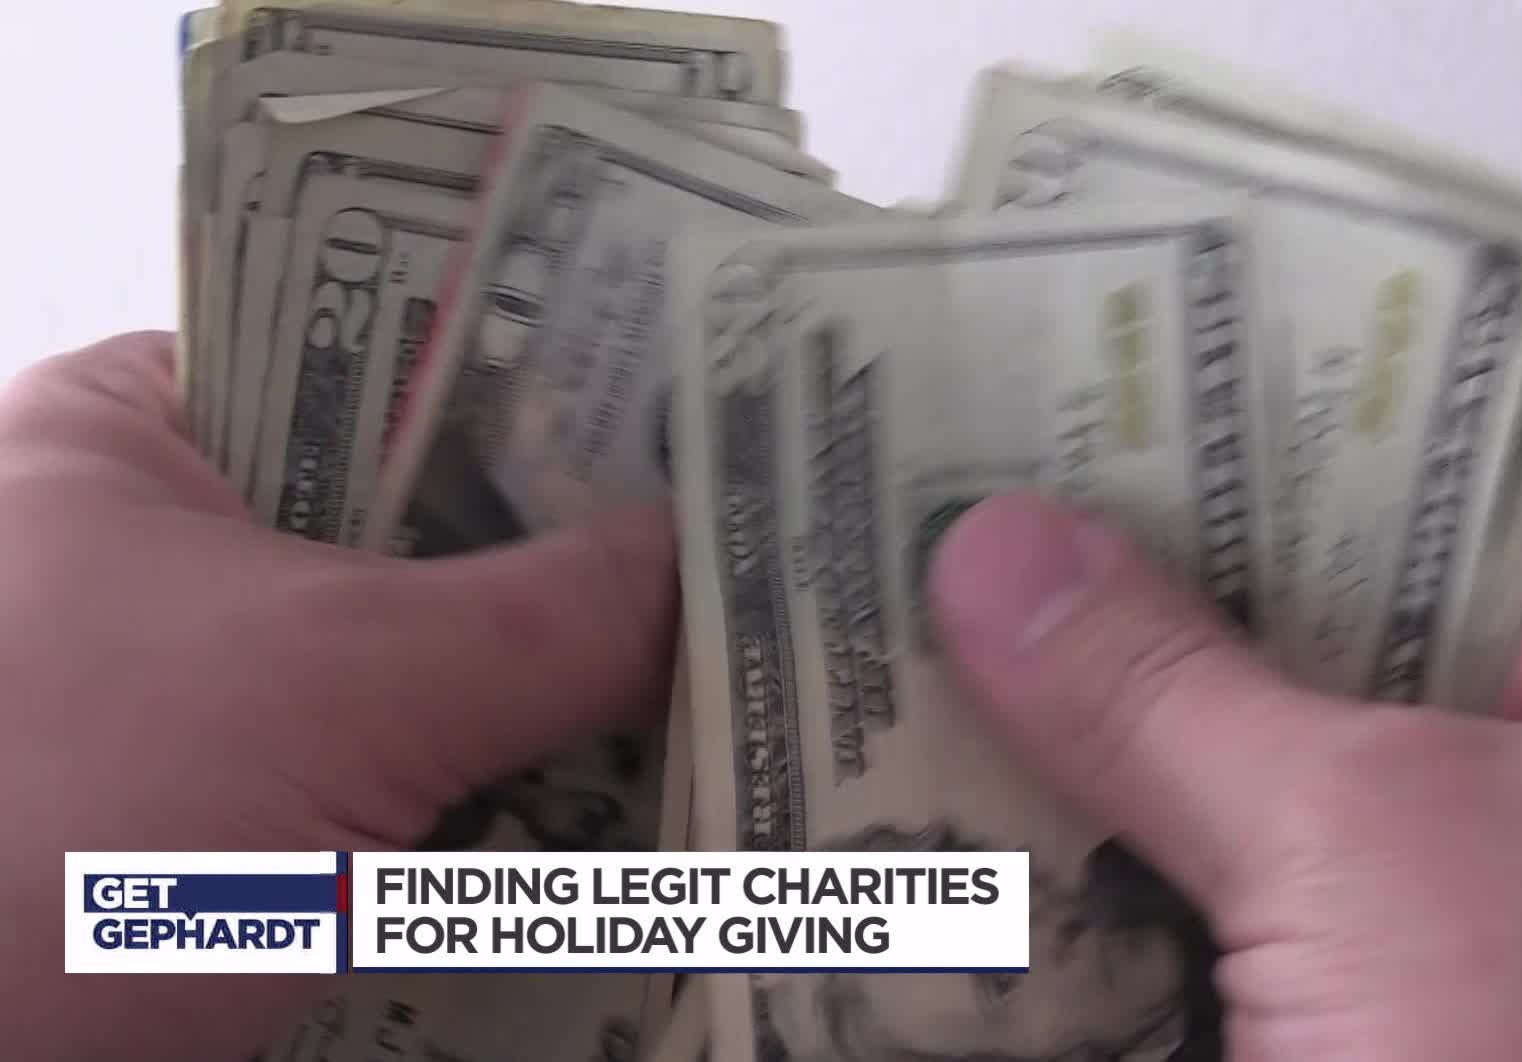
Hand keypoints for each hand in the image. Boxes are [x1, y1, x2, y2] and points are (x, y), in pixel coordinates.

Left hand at [0, 333, 677, 1060]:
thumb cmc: (54, 832)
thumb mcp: (331, 686)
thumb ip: (553, 613)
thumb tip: (734, 560)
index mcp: (136, 435)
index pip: (386, 355)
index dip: (551, 382)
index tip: (708, 418)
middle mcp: (169, 556)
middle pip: (429, 530)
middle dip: (583, 572)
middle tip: (754, 566)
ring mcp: (204, 710)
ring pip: (428, 679)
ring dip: (562, 710)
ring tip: (742, 690)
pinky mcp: (235, 840)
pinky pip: (409, 795)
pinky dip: (510, 815)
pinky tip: (645, 817)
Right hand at [929, 492, 1521, 1061]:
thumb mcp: (1383, 845)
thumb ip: (1179, 695)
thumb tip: (1006, 557)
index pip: (1419, 530)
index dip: (1235, 479)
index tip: (1062, 438)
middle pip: (1306, 689)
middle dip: (1127, 651)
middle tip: (946, 562)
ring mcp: (1458, 967)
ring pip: (1237, 841)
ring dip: (1087, 802)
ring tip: (904, 691)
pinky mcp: (1361, 1057)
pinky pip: (1206, 961)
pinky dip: (1097, 930)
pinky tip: (960, 869)